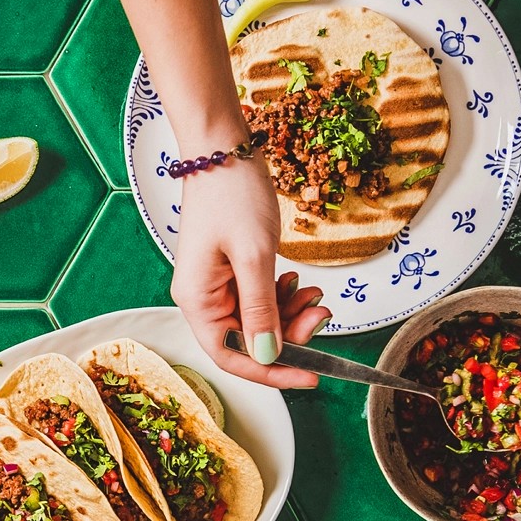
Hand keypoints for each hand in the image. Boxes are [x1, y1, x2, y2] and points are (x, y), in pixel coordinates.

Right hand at [170, 160, 331, 387]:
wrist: (223, 145)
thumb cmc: (231, 193)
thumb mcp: (253, 255)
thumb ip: (261, 309)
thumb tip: (269, 355)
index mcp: (198, 301)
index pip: (232, 356)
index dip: (272, 372)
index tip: (310, 375)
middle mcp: (204, 299)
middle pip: (250, 341)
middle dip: (290, 335)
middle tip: (322, 316)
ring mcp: (219, 284)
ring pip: (260, 322)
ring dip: (291, 315)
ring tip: (316, 295)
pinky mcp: (233, 271)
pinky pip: (261, 299)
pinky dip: (284, 297)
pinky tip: (297, 281)